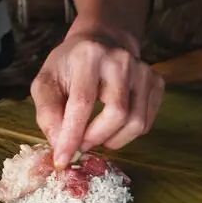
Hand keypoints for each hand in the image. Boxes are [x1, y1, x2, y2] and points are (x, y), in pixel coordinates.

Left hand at [31, 24, 164, 167]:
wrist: (101, 41)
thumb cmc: (69, 66)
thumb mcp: (45, 83)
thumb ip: (47, 114)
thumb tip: (60, 145)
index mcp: (88, 56)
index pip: (82, 103)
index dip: (72, 136)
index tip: (62, 161)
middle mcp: (121, 60)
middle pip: (117, 114)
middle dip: (95, 138)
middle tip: (80, 144)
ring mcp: (143, 70)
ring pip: (136, 123)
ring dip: (112, 140)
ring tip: (94, 135)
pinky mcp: (156, 82)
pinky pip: (146, 123)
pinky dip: (127, 134)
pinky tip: (111, 126)